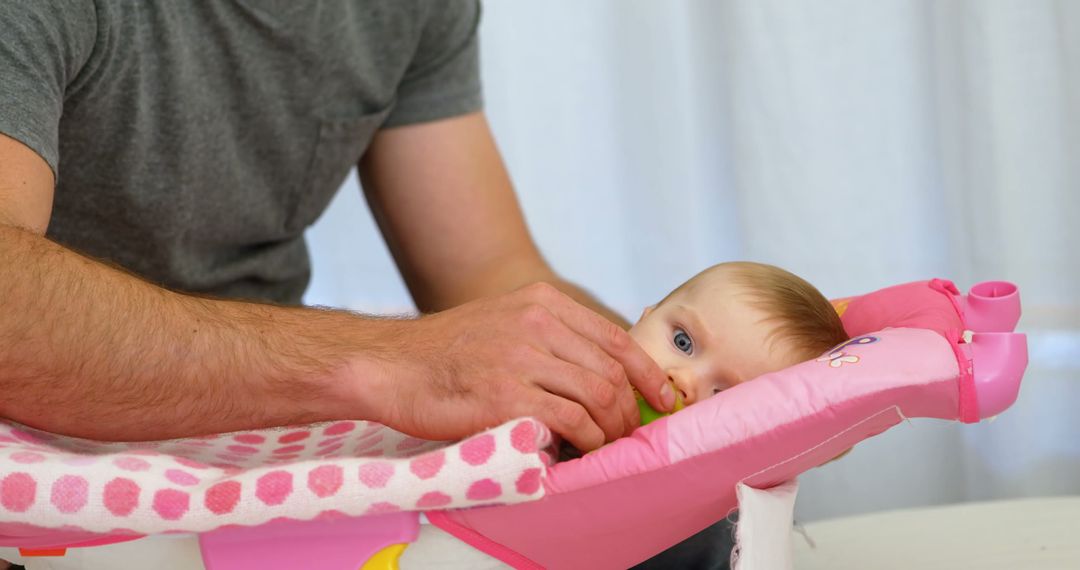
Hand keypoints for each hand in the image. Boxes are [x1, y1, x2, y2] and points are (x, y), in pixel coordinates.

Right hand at [372, 283, 671, 450]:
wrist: (393, 366)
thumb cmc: (448, 353)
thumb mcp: (505, 322)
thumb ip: (551, 337)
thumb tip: (603, 372)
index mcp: (542, 302)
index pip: (616, 337)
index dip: (647, 373)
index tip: (662, 398)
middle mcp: (537, 322)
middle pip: (612, 370)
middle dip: (629, 409)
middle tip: (628, 433)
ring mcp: (521, 357)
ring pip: (599, 396)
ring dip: (611, 429)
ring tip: (605, 446)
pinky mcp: (506, 395)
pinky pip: (571, 421)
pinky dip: (586, 441)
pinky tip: (581, 450)